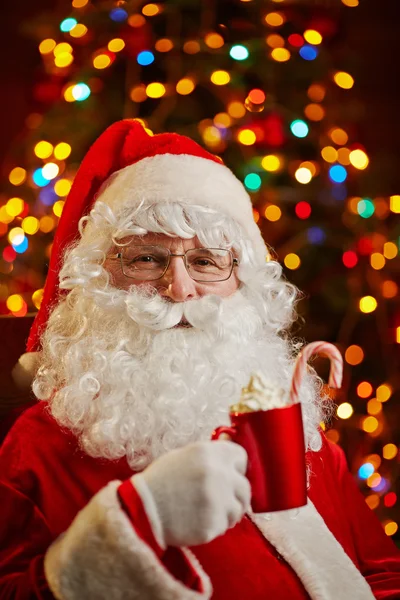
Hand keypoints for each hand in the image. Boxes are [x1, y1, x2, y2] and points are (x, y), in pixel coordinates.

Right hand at [132, 440, 249, 547]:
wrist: (142, 510)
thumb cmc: (160, 481)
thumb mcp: (182, 456)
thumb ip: (209, 454)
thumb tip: (229, 444)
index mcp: (209, 453)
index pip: (241, 457)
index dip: (236, 467)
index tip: (229, 474)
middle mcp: (219, 474)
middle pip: (245, 487)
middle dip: (235, 494)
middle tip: (221, 500)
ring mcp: (219, 500)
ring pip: (238, 509)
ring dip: (227, 512)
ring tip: (207, 512)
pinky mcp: (214, 524)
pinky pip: (224, 526)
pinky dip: (215, 526)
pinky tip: (197, 522)